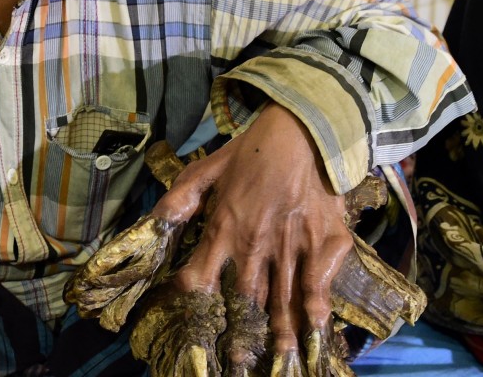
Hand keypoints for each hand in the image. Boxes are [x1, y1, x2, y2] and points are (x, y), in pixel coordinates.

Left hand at [153, 102, 351, 365]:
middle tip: (241, 361)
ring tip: (280, 358)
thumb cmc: (251, 150)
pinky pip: (320, 281)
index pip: (202, 273)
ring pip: (284, 295)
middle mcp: (256, 242)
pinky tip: (316, 329)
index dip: (195, 299)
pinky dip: (318, 306)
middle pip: (247, 296)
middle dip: (244, 332)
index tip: (191, 325)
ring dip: (280, 330)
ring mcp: (293, 244)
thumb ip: (181, 198)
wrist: (303, 129)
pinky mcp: (326, 241)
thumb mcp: (206, 168)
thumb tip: (156, 221)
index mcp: (224, 226)